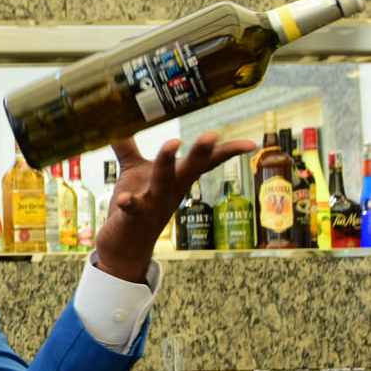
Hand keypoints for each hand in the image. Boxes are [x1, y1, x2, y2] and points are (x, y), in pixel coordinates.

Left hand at [93, 132, 257, 282]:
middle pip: (190, 169)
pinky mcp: (134, 217)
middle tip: (213, 134)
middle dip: (201, 152)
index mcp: (176, 178)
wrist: (124, 248)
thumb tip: (121, 123)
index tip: (250, 143)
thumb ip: (128, 147)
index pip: (204, 163)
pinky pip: (133, 208)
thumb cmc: (136, 205)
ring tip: (173, 142)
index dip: (226, 152)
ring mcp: (154, 204)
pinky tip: (124, 199)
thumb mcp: (133, 172)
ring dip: (167, 163)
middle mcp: (170, 191)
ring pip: (164, 182)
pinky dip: (130, 202)